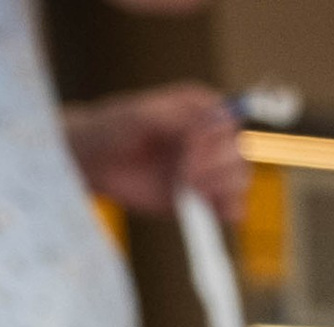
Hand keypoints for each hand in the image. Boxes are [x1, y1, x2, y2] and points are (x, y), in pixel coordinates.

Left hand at [62, 87, 245, 221]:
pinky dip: (227, 212)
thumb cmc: (111, 129)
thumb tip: (206, 124)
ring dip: (222, 188)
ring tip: (189, 190)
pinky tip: (208, 209)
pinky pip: (230, 208)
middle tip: (187, 175)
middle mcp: (207, 138)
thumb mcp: (138, 115)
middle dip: (218, 165)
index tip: (190, 145)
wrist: (94, 164)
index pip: (228, 119)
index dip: (216, 135)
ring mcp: (207, 170)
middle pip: (239, 152)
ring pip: (239, 180)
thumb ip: (173, 117)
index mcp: (196, 108)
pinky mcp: (201, 199)